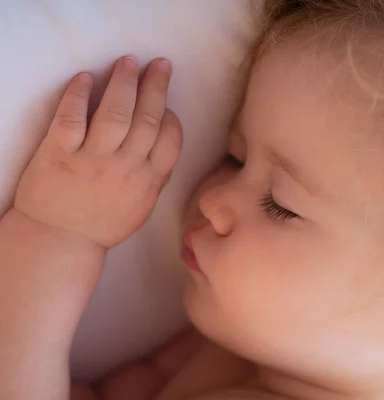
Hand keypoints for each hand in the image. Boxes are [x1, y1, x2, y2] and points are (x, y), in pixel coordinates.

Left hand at [13, 56, 182, 247]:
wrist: (60, 241)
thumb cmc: (104, 224)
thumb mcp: (142, 207)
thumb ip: (157, 176)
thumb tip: (167, 143)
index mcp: (148, 181)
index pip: (170, 140)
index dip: (170, 116)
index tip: (165, 103)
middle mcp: (124, 167)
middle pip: (146, 118)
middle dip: (155, 86)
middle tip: (159, 64)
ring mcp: (91, 160)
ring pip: (115, 113)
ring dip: (124, 82)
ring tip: (129, 62)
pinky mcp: (59, 154)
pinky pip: (71, 119)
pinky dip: (78, 95)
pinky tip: (86, 78)